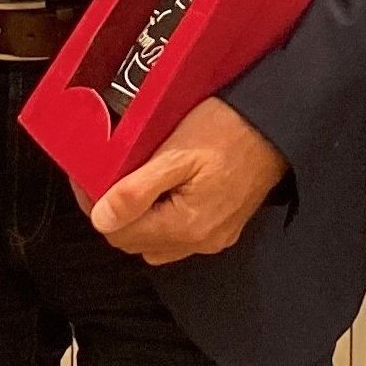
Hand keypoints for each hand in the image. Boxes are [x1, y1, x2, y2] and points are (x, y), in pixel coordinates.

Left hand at [88, 97, 288, 265]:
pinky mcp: (224, 226)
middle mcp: (200, 241)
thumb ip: (138, 189)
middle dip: (113, 213)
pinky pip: (178, 234)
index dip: (95, 206)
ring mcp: (214, 236)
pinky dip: (160, 217)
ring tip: (128, 181)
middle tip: (102, 175)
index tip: (86, 177)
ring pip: (155, 241)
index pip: (120, 233)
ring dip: (137, 217)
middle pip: (136, 241)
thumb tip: (102, 217)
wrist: (279, 124)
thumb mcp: (177, 152)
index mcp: (187, 225)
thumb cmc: (230, 129)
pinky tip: (159, 191)